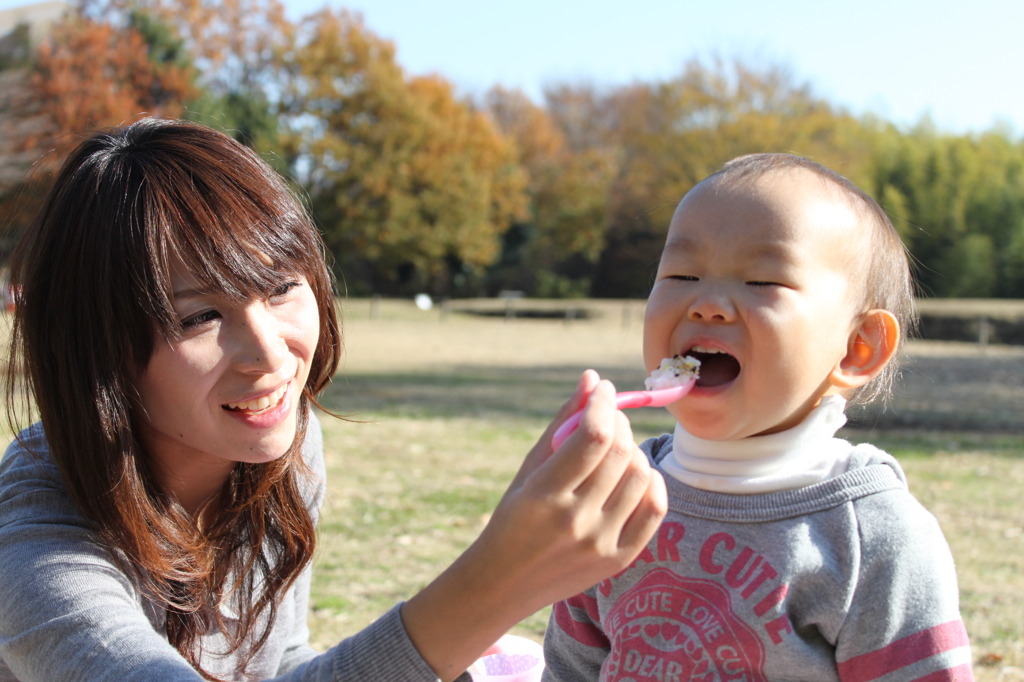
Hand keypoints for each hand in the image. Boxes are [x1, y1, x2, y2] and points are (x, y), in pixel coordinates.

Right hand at [402, 370, 667, 679]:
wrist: (504, 584)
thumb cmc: (512, 517)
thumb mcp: (528, 468)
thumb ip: (562, 423)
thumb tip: (591, 378)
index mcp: (544, 495)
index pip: (592, 436)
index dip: (603, 403)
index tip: (602, 389)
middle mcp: (575, 521)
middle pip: (620, 452)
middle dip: (618, 422)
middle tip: (608, 417)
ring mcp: (601, 543)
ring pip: (641, 475)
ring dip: (632, 451)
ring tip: (614, 450)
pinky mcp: (619, 560)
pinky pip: (655, 508)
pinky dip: (651, 482)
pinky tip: (632, 475)